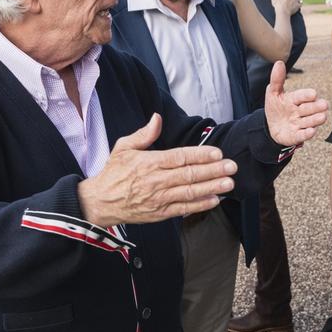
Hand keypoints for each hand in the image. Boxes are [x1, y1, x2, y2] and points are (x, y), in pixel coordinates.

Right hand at [77, 114, 236, 226]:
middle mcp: (156, 181)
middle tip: (232, 167)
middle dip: (213, 171)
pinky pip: (183, 209)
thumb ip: (143, 134)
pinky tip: (214, 200)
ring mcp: (159, 198)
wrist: (100, 202)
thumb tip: (157, 118)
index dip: (201, 155)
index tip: (217, 153)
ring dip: (212, 188)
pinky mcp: (160, 213)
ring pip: (189, 192)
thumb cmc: (113, 173)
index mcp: (149, 163)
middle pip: (189, 175)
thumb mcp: (123, 147)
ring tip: (228, 183)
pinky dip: (199, 205)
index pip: (180, 157)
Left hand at [264, 62, 328, 146]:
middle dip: (316, 107)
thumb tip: (279, 62)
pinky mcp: (297, 136)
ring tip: (322, 117)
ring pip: (310, 121)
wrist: (270, 127)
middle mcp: (300, 111)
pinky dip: (307, 134)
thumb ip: (277, 79)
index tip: (313, 94)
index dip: (307, 95)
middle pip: (310, 108)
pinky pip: (303, 135)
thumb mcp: (272, 93)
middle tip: (324, 105)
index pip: (302, 96)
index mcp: (295, 99)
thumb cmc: (275, 107)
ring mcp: (300, 124)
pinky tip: (311, 131)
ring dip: (316, 119)